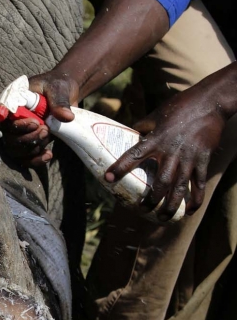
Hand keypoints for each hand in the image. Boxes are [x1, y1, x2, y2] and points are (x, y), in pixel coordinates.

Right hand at [0, 71, 78, 167]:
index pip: (5, 118)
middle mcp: (13, 119)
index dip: (17, 125)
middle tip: (46, 130)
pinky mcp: (28, 143)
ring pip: (16, 151)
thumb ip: (60, 101)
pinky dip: (35, 160)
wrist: (65, 94)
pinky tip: (48, 155)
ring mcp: (19, 133)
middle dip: (28, 139)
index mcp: (14, 102)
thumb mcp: (58, 88)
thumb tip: (67, 117)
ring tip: (48, 136)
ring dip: (33, 148)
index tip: (35, 123)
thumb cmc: (58, 86)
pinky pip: (25, 159)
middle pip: (9, 138)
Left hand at [105, 86, 227, 219]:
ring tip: (163, 218)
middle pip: (160, 182)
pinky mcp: (203, 159)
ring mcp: (188, 157)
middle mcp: (171, 151)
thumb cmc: (180, 106)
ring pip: (179, 187)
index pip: (134, 155)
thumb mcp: (157, 114)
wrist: (211, 102)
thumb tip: (128, 133)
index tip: (108, 179)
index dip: (120, 168)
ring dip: (171, 206)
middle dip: (151, 200)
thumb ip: (143, 127)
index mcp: (156, 139)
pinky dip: (196, 199)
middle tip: (143, 210)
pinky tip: (189, 211)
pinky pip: (199, 183)